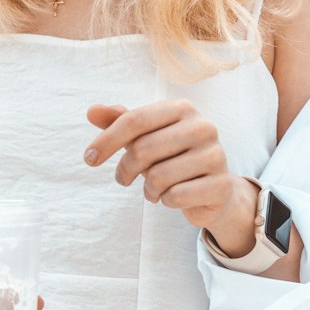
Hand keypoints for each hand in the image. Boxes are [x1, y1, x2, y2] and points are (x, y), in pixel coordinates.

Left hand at [85, 100, 259, 254]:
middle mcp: (202, 127)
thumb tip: (91, 111)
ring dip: (148, 189)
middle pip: (143, 149)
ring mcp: (215, 155)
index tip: (88, 159)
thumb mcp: (145, 137)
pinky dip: (166, 201)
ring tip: (153, 188)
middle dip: (125, 169)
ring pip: (158, 176)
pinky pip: (176, 196)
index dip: (106, 140)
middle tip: (123, 179)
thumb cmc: (173, 158)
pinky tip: (172, 197)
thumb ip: (120, 122)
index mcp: (182, 108)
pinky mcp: (221, 185)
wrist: (214, 189)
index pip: (134, 120)